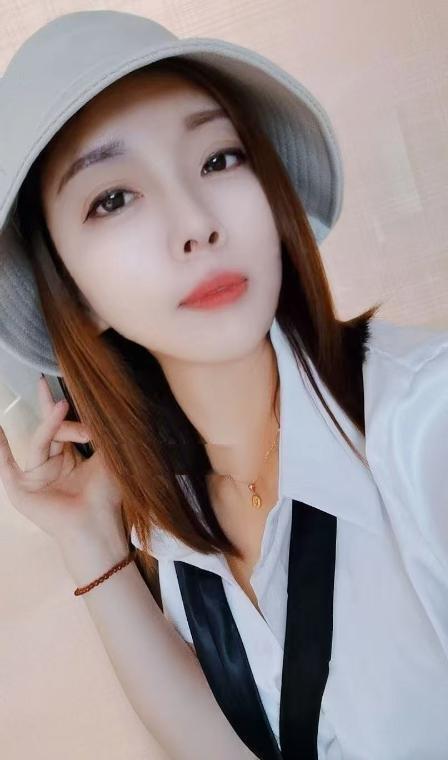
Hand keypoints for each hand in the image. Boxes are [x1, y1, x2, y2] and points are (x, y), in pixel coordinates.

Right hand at [0, 376, 123, 544]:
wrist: (96, 524)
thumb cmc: (106, 496)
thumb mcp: (108, 457)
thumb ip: (97, 433)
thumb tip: (94, 410)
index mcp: (70, 459)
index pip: (60, 426)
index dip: (54, 405)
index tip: (50, 382)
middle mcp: (51, 466)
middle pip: (50, 430)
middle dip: (59, 414)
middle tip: (61, 397)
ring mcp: (35, 477)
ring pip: (40, 441)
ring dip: (52, 425)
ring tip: (62, 407)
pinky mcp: (21, 489)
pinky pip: (6, 465)